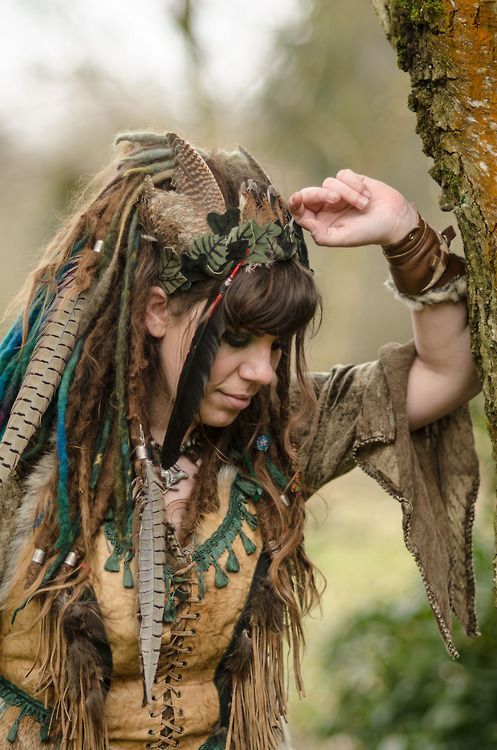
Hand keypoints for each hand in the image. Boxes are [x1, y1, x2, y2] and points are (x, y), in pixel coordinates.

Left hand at [288, 169, 418, 246]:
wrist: (395, 219)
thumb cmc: (370, 232)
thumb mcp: (344, 238)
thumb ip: (323, 236)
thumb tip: (307, 225)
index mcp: (321, 223)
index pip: (300, 212)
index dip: (295, 204)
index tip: (297, 198)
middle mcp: (326, 208)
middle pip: (310, 193)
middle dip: (321, 194)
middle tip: (336, 200)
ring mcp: (338, 193)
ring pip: (330, 182)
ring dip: (348, 193)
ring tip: (364, 205)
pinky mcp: (351, 181)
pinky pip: (344, 174)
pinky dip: (355, 184)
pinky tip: (367, 194)